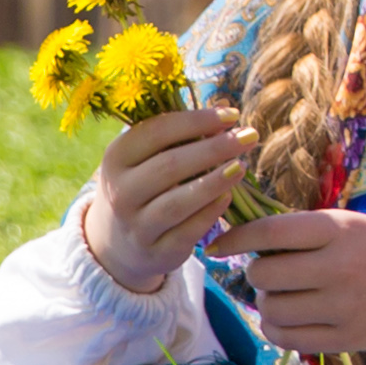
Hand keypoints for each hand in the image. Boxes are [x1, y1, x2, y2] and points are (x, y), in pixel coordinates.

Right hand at [78, 105, 254, 295]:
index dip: (197, 120)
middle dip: (214, 149)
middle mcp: (120, 192)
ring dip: (215, 181)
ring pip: (178, 202)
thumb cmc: (142, 186)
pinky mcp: (156, 252)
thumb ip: (179, 136)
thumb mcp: (146, 158)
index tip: (232, 114)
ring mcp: (136, 226)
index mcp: (116, 158)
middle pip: (170, 166)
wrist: (117, 244)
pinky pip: (188, 231)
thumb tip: (226, 111)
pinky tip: (228, 196)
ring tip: (242, 166)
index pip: (157, 132)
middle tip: (249, 136)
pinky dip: (210, 212)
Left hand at [205, 205, 365, 363]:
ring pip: (270, 308)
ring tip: (286, 295)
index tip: (216, 246)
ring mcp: (340, 307)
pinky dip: (277, 328)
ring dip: (268, 301)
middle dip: (256, 273)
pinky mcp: (343, 339)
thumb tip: (251, 247)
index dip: (235, 238)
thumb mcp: (356, 227)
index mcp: (341, 230)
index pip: (271, 231)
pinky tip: (289, 318)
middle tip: (270, 272)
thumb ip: (308, 234)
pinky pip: (285, 337)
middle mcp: (338, 267)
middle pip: (263, 274)